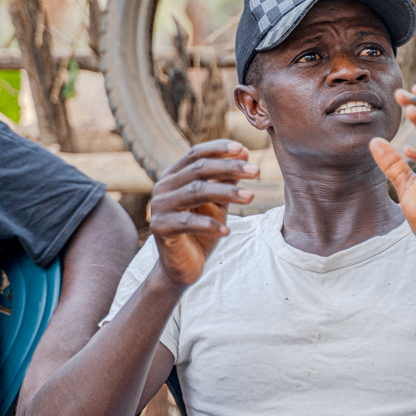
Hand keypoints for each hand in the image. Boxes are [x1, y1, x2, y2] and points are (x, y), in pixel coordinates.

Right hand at [149, 140, 258, 286]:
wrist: (182, 267)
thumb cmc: (201, 231)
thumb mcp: (217, 202)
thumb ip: (225, 179)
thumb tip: (244, 153)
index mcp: (174, 176)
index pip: (196, 154)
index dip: (219, 149)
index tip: (244, 149)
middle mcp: (163, 187)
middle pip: (198, 169)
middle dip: (229, 168)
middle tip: (256, 172)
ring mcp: (159, 207)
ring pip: (195, 192)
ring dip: (226, 192)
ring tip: (250, 196)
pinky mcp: (160, 228)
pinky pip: (188, 222)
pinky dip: (210, 225)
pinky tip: (227, 231)